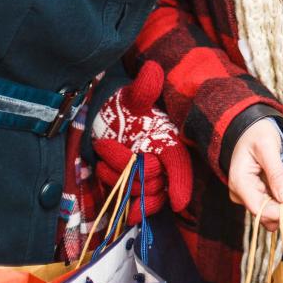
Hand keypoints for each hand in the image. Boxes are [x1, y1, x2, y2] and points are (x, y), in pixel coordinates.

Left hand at [91, 61, 192, 222]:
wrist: (113, 117)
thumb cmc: (127, 106)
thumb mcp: (133, 97)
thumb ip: (144, 89)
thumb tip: (152, 71)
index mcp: (170, 142)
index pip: (179, 165)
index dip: (180, 184)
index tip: (178, 202)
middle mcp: (164, 161)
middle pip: (154, 181)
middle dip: (129, 170)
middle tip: (106, 147)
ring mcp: (150, 175)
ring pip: (142, 192)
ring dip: (119, 180)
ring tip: (102, 159)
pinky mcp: (136, 184)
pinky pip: (138, 202)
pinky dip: (132, 209)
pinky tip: (124, 212)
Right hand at [228, 119, 282, 231]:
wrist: (252, 129)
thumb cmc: (257, 133)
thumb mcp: (267, 146)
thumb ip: (276, 173)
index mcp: (240, 183)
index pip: (261, 210)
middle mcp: (242, 195)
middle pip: (269, 215)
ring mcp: (251, 197)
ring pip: (275, 214)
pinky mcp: (261, 195)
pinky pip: (277, 206)